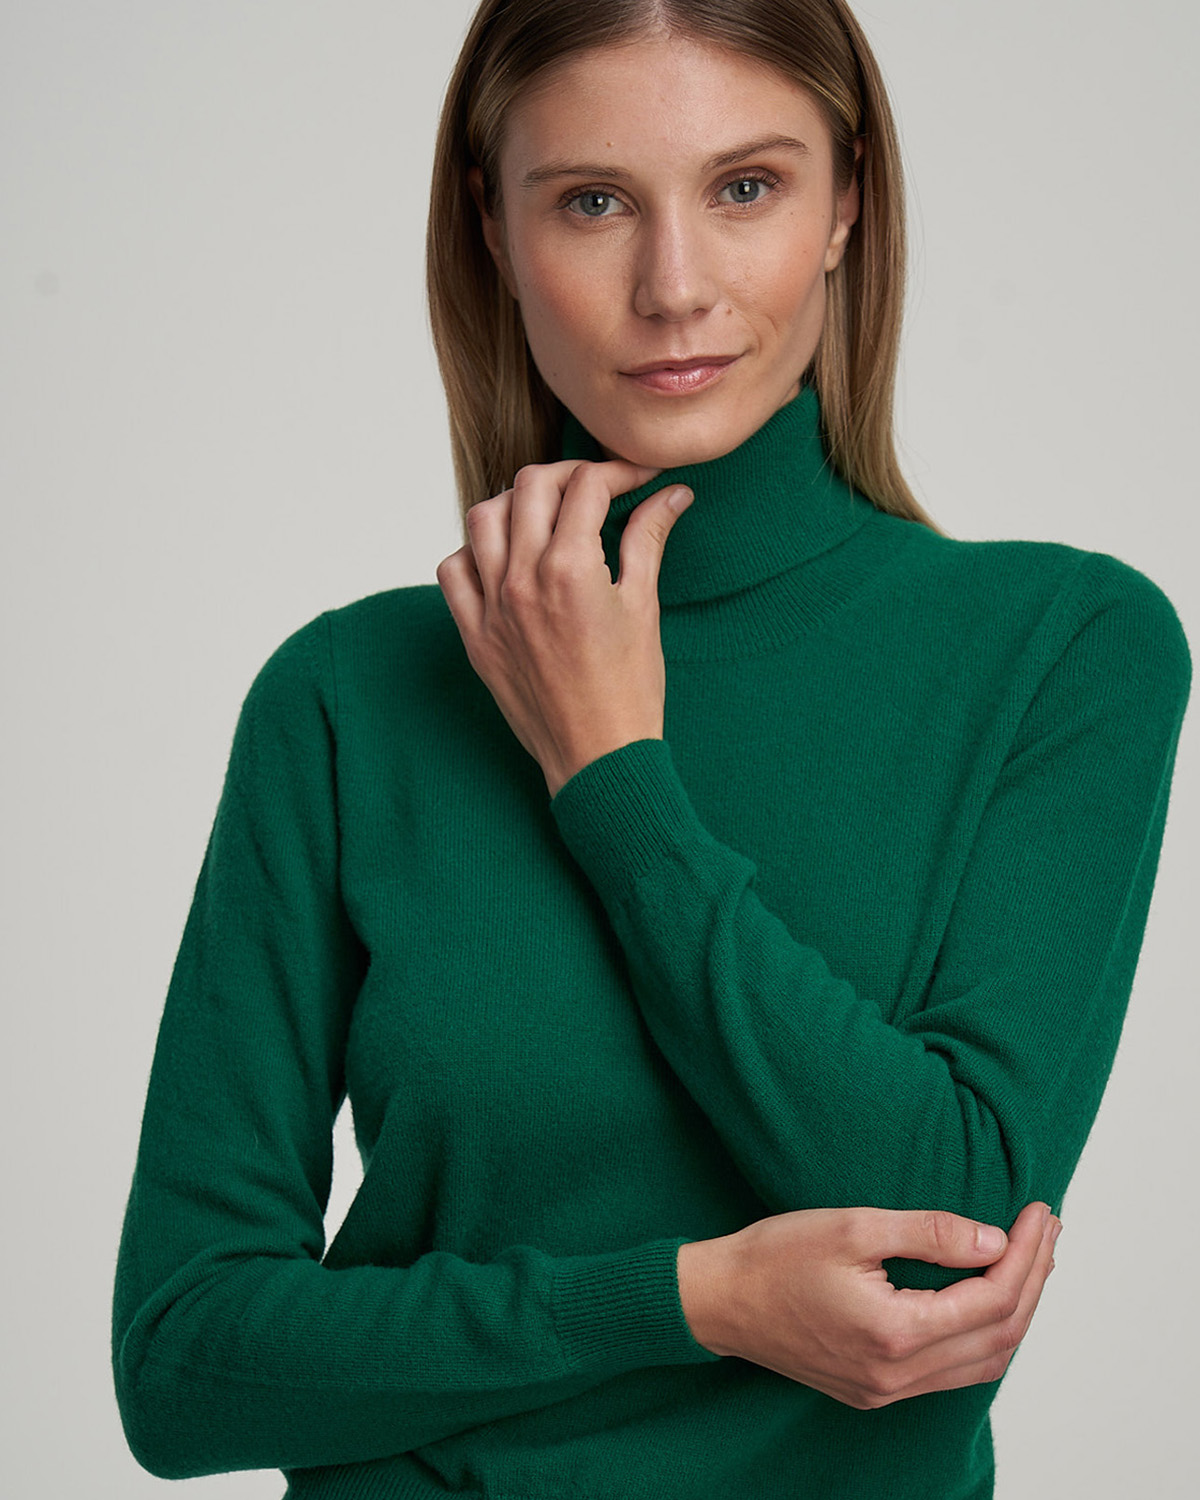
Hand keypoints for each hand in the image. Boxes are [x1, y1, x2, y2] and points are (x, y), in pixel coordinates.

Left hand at [437, 459, 692, 796]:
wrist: (598, 756)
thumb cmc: (629, 690)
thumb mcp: (644, 606)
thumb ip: (649, 539)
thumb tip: (672, 494)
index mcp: (571, 568)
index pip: (587, 486)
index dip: (619, 471)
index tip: (639, 479)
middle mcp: (522, 579)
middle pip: (532, 487)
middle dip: (570, 476)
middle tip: (597, 488)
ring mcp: (492, 607)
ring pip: (483, 517)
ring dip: (516, 503)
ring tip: (547, 514)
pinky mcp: (475, 635)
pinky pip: (454, 571)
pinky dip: (475, 552)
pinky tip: (505, 558)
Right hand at [677, 1201, 1058, 1408]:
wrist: (718, 1301)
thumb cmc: (775, 1257)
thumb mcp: (852, 1227)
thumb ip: (928, 1233)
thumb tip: (995, 1241)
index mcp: (895, 1334)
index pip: (991, 1300)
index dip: (1026, 1255)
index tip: (1039, 1212)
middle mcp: (898, 1376)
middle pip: (1000, 1337)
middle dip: (1033, 1279)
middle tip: (1047, 1228)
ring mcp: (887, 1390)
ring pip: (983, 1362)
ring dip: (1016, 1311)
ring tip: (1031, 1259)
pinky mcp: (875, 1389)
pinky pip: (953, 1371)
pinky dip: (984, 1334)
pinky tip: (987, 1297)